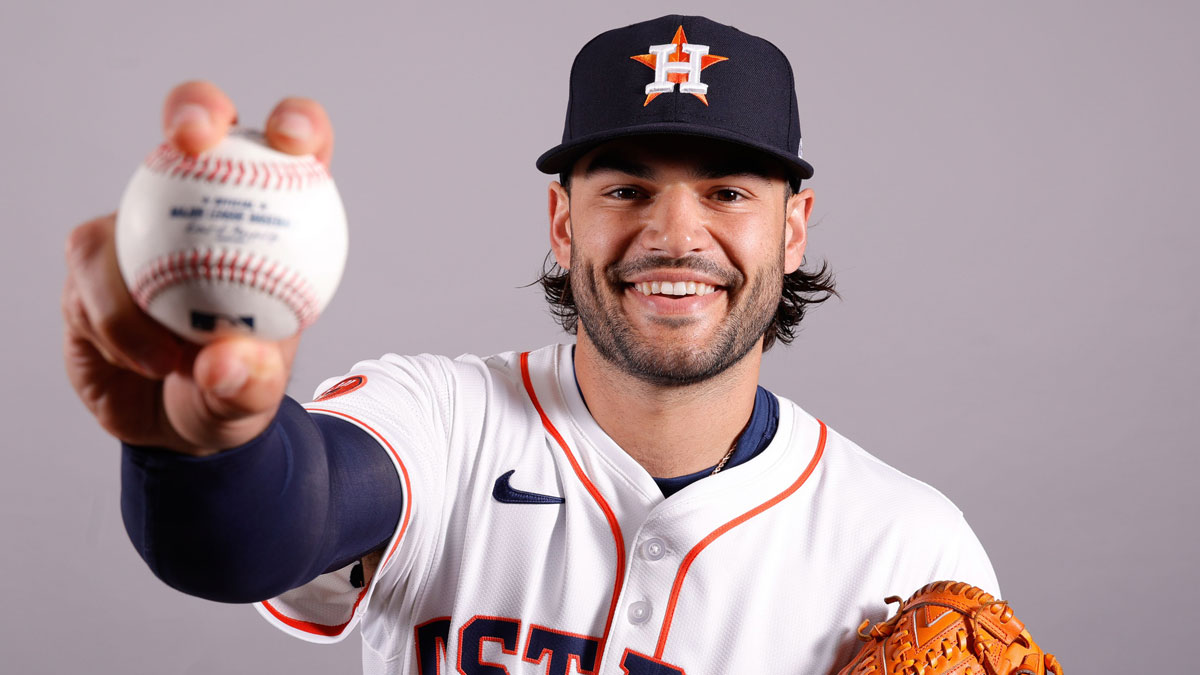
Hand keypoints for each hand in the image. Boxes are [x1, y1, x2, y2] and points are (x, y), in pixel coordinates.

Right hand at [62, 81, 334, 454]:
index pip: (294, 151)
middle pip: (199, 127)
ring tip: (172, 358)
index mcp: (273, 214)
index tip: (292, 141)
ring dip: (139, 294)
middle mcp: (204, 203)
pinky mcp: (91, 259)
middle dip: (195, 109)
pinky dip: (116, 327)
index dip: (296, 124)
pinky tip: (146, 360)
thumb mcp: (255, 400)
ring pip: (123, 218)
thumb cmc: (234, 391)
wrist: (174, 422)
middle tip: (191, 139)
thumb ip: (249, 383)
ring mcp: (141, 225)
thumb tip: (226, 363)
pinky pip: (91, 281)